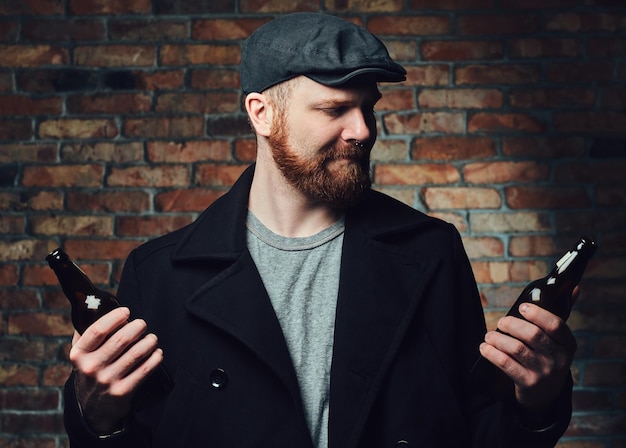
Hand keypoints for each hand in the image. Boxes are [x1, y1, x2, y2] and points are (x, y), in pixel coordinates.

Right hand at [69, 307, 163, 433]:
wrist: (92, 409)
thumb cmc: (90, 371)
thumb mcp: (81, 355)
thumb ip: (86, 333)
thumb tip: (99, 307)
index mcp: (79, 354)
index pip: (98, 330)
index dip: (115, 317)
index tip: (126, 311)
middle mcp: (91, 367)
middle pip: (120, 339)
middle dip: (137, 327)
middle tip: (142, 324)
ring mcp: (107, 380)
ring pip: (136, 353)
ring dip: (149, 342)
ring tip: (152, 338)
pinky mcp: (122, 391)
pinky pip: (144, 370)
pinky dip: (154, 358)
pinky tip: (157, 353)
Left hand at [479, 302, 576, 412]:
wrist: (546, 394)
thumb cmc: (548, 357)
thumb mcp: (559, 340)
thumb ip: (561, 314)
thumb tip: (572, 286)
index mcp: (568, 344)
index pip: (556, 325)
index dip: (537, 314)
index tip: (521, 307)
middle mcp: (559, 359)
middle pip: (532, 335)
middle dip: (512, 324)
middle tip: (501, 322)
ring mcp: (544, 373)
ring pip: (516, 348)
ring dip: (498, 338)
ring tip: (489, 336)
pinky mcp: (528, 383)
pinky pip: (505, 364)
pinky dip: (491, 353)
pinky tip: (485, 348)